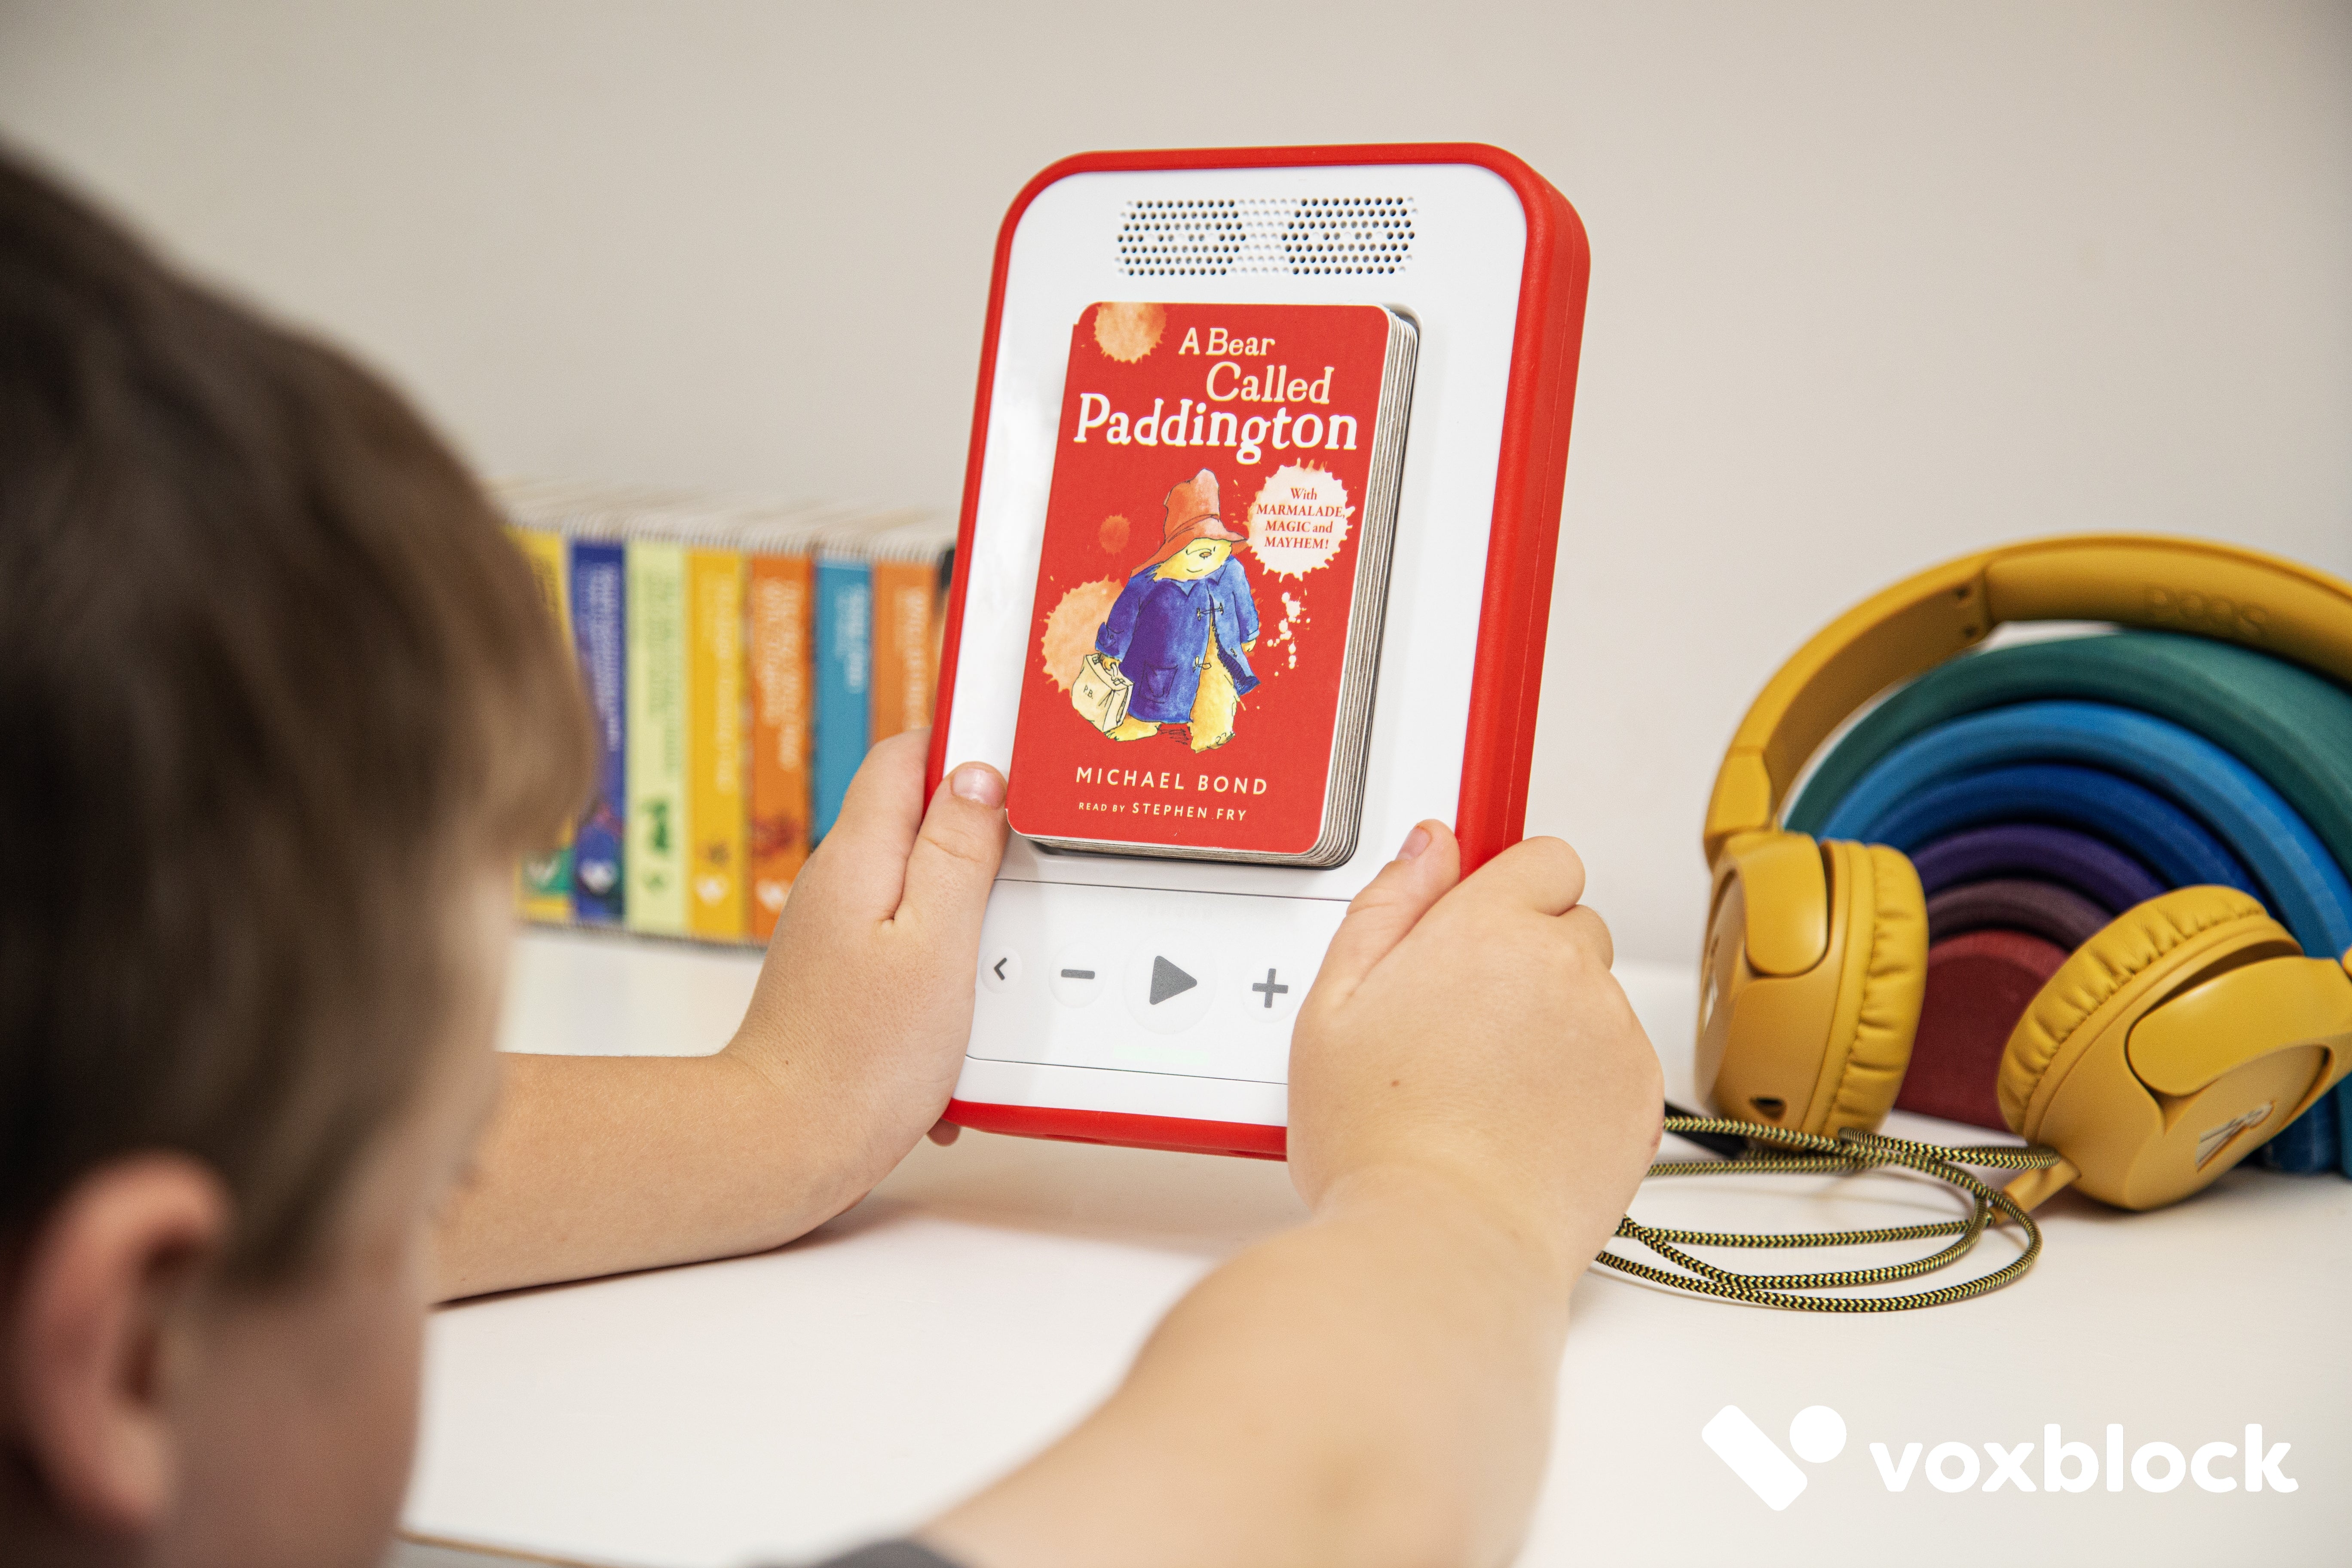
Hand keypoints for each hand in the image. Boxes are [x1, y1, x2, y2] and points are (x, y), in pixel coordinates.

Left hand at [722, 729, 1007, 1192]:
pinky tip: (966, 1020)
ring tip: (1003, 958)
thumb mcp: (937, 947)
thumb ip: (960, 855)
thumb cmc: (860, 1061)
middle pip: (922, 820)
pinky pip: (913, 947)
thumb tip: (978, 776)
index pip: (908, 755)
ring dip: (973, 917)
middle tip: (1034, 869)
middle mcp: (840, 885)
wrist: (786, 1150)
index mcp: (860, 858)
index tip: (1023, 765)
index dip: (968, 747)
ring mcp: (840, 932)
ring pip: (923, 888)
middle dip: (984, 839)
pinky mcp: (848, 978)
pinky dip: (950, 972)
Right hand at [1287, 822, 1662, 1278]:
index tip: (1480, 929)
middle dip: (1530, 957)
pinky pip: (1621, 1065)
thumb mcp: (1332, 1004)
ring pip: (1596, 999)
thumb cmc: (1377, 1137)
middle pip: (1573, 926)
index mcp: (1489, 928)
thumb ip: (1387, 906)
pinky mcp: (1642, 1099)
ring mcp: (1612, 1034)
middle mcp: (1566, 968)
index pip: (1543, 857)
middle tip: (1466, 1024)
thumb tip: (1432, 844)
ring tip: (1489, 1088)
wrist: (1441, 1242)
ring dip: (1557, 1023)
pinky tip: (1526, 1123)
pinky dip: (1586, 1084)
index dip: (1510, 890)